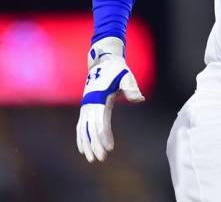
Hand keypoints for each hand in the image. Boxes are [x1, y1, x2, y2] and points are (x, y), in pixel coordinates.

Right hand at [75, 37, 144, 162]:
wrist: (104, 61)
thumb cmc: (117, 70)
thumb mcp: (126, 76)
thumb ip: (132, 87)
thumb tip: (140, 98)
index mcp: (100, 98)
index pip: (101, 121)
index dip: (104, 135)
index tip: (109, 148)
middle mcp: (90, 103)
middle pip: (90, 128)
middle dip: (94, 144)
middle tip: (99, 159)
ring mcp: (86, 106)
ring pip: (84, 129)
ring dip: (87, 144)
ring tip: (91, 159)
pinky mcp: (87, 107)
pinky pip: (82, 125)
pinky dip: (81, 137)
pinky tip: (83, 149)